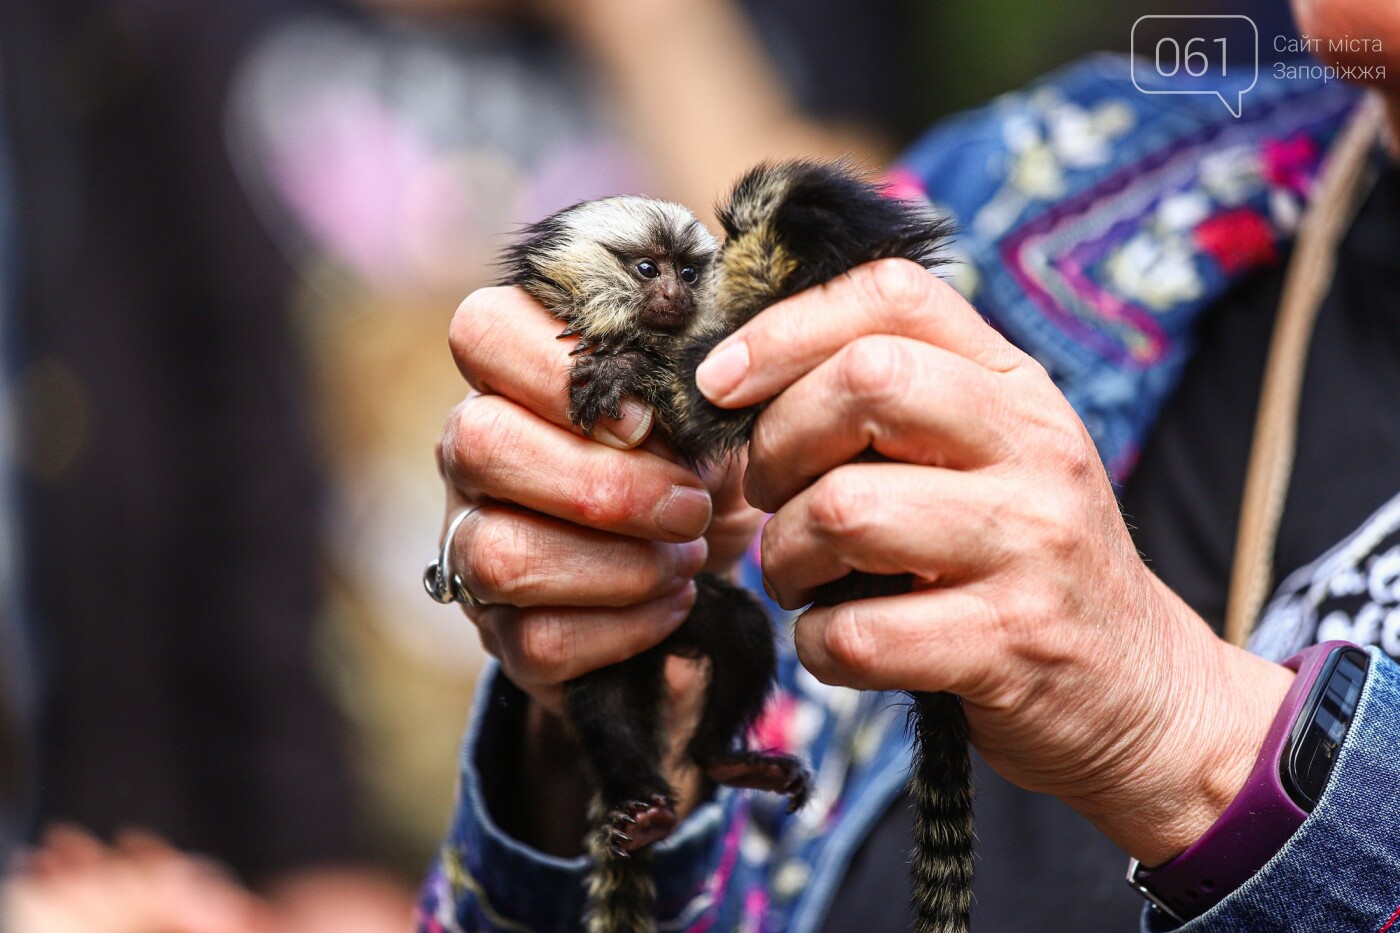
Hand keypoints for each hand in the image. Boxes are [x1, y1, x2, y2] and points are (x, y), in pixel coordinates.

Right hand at [437, 286, 762, 848]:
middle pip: (481, 444)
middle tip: (692, 506)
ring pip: (500, 553)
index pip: (483, 331)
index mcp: (515, 373)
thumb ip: (696, 385)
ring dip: (619, 564)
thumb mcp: (707, 414)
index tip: (646, 419)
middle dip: (604, 484)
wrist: (698, 570)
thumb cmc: (695, 464)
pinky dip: (625, 626)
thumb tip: (703, 388)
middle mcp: (472, 451)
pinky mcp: (501, 632)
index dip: (557, 371)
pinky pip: (538, 638)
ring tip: (689, 556)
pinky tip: (673, 603)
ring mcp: (472, 543)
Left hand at [695, 259, 1293, 865]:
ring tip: (798, 576)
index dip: (783, 327)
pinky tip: (836, 641)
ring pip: (842, 510)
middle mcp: (1032, 449)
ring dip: (782, 553)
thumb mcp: (991, 453)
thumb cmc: (1021, 558)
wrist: (1140, 688)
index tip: (721, 383)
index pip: (893, 296)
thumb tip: (739, 374)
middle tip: (768, 494)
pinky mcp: (1008, 645)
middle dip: (776, 443)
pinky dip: (815, 644)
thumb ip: (901, 400)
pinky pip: (855, 633)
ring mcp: (1028, 546)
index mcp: (1016, 385)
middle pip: (865, 381)